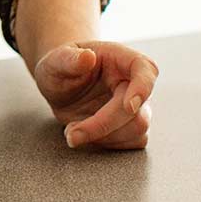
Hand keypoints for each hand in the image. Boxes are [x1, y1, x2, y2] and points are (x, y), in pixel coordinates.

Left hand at [33, 41, 158, 150]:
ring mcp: (135, 106)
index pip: (145, 69)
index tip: (129, 106)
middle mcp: (132, 82)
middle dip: (103, 125)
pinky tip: (85, 136)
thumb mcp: (55, 60)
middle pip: (137, 111)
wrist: (59, 87)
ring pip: (137, 130)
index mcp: (120, 58)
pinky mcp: (129, 125)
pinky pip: (131, 142)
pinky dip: (106, 144)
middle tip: (73, 132)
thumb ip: (69, 58)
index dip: (142, 88)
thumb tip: (88, 57)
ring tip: (73, 131)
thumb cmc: (60, 67)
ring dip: (103, 137)